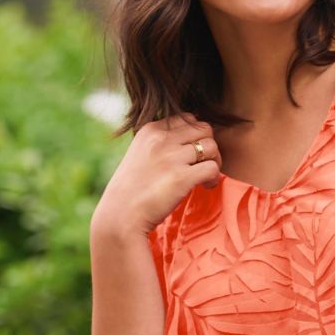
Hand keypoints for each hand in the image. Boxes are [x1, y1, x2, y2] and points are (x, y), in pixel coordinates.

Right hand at [92, 112, 222, 236]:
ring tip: (205, 177)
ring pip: (211, 146)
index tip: (191, 154)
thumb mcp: (140, 156)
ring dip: (214, 161)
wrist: (120, 216)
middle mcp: (161, 139)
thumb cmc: (131, 191)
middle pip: (203, 129)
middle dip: (208, 146)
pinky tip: (205, 186)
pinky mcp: (181, 177)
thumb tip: (190, 142)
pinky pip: (212, 168)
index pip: (187, 118)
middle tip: (203, 165)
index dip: (195, 136)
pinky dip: (214, 178)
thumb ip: (160, 145)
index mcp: (150, 131)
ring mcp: (171, 157)